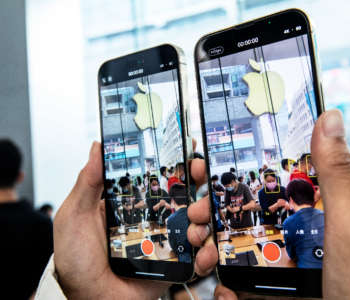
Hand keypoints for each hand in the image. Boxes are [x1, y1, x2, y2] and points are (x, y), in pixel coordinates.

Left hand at [53, 141, 208, 298]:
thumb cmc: (77, 259)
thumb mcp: (76, 215)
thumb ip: (88, 182)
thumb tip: (97, 147)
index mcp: (132, 201)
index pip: (158, 174)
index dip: (176, 159)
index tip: (188, 145)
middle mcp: (153, 216)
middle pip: (185, 191)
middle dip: (198, 178)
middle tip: (198, 174)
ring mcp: (165, 238)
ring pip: (198, 219)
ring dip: (205, 214)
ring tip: (194, 222)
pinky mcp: (174, 262)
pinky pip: (199, 255)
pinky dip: (208, 252)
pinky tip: (203, 251)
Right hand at [188, 110, 349, 299]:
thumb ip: (336, 174)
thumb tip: (329, 119)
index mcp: (318, 210)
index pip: (275, 181)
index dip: (242, 173)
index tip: (212, 170)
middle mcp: (300, 234)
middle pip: (249, 215)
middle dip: (216, 212)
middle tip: (198, 213)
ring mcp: (287, 264)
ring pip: (241, 249)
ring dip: (214, 248)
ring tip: (203, 253)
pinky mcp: (277, 292)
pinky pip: (245, 283)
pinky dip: (228, 287)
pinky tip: (226, 290)